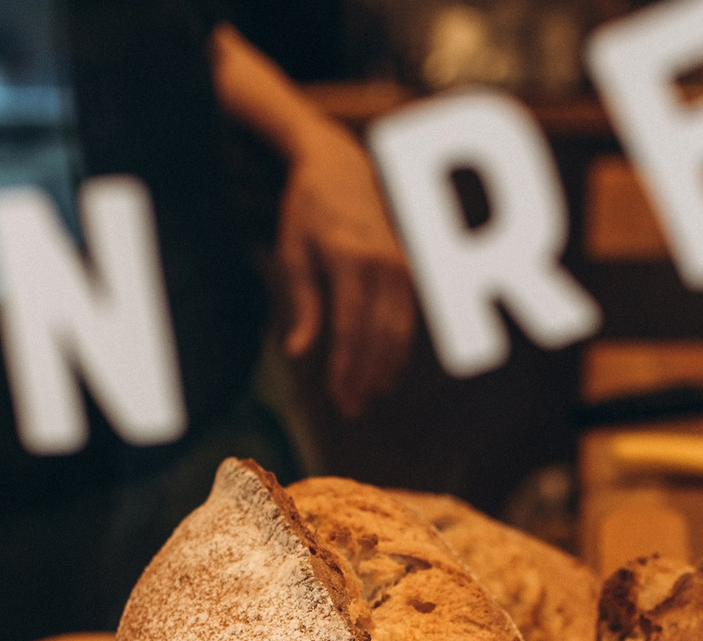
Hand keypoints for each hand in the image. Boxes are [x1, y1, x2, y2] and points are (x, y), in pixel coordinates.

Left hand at [277, 123, 416, 418]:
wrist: (344, 169)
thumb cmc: (308, 213)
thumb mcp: (292, 253)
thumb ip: (301, 304)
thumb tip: (297, 352)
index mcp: (350, 261)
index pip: (350, 329)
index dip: (346, 368)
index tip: (337, 399)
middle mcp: (384, 266)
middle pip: (379, 337)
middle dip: (365, 377)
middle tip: (349, 409)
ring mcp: (403, 269)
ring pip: (399, 333)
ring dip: (383, 370)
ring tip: (364, 398)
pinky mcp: (410, 272)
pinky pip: (408, 321)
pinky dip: (396, 350)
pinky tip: (382, 371)